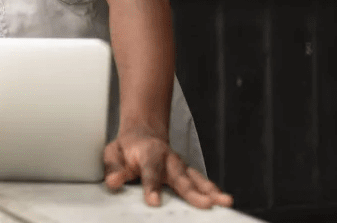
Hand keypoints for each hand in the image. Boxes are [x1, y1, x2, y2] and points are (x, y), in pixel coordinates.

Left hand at [103, 128, 232, 209]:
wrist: (143, 132)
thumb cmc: (127, 147)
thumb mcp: (113, 153)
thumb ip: (114, 168)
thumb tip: (113, 182)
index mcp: (148, 153)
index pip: (150, 171)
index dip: (151, 186)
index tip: (153, 201)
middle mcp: (168, 158)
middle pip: (180, 177)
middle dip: (193, 191)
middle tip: (205, 204)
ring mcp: (180, 165)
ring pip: (196, 178)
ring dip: (210, 191)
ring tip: (223, 202)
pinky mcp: (187, 172)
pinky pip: (201, 182)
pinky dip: (212, 190)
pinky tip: (222, 200)